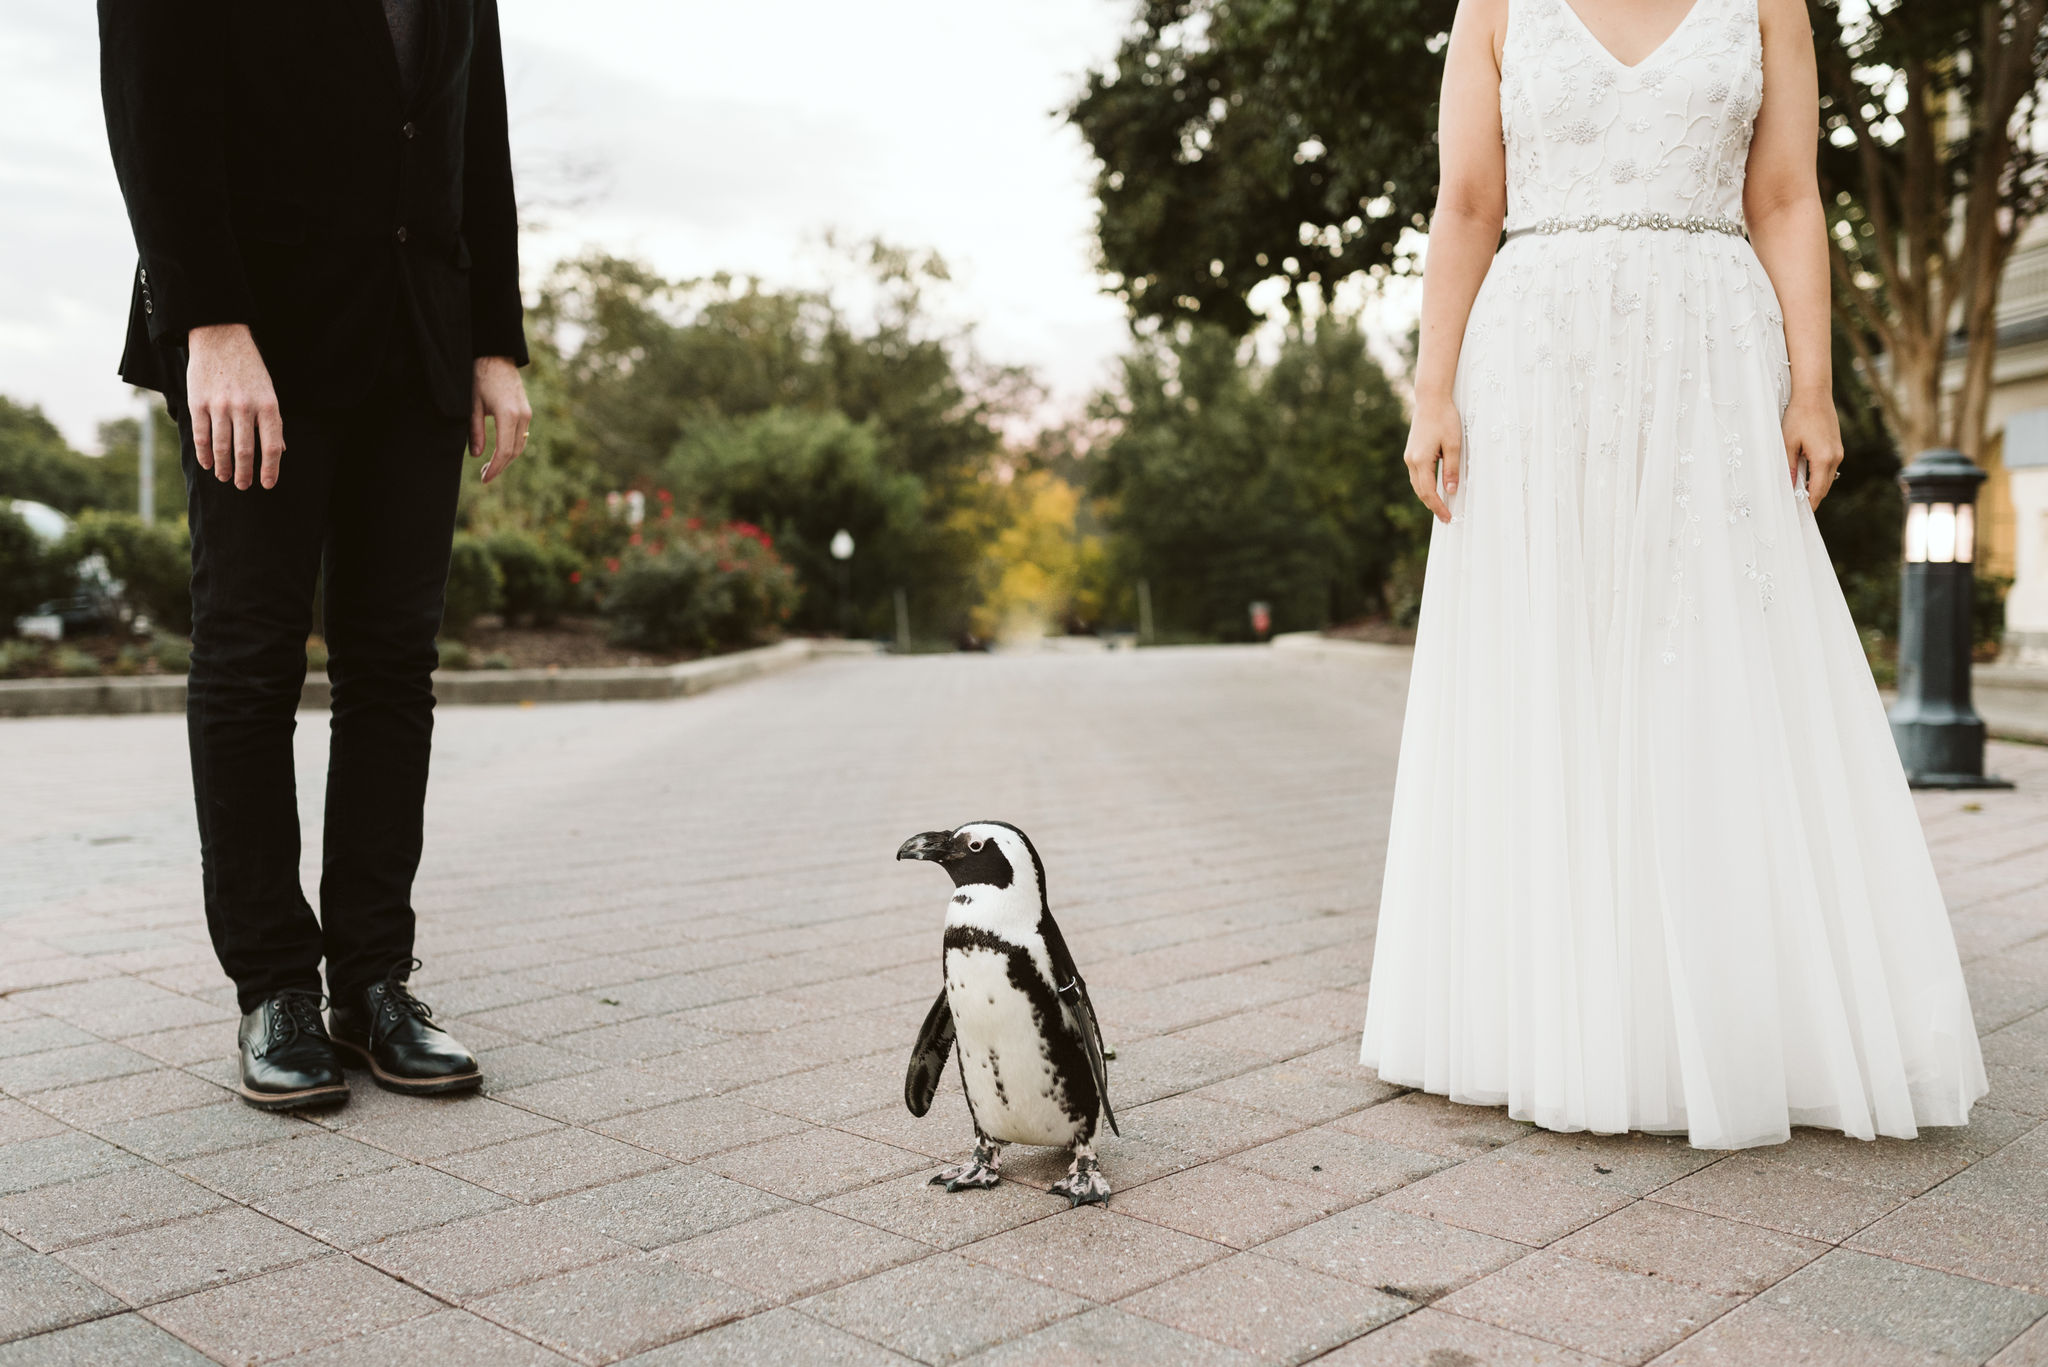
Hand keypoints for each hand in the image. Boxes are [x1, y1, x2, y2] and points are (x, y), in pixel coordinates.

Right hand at [186, 324, 283, 489]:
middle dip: (245, 473)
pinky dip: (205, 453)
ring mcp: (220, 406)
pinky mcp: (198, 403)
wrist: (220, 338)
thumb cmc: (249, 369)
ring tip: (225, 477)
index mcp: (268, 406)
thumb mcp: (269, 392)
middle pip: (245, 451)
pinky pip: (202, 435)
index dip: (270, 469)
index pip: (272, 447)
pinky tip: (208, 463)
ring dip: (224, 467)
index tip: (267, 485)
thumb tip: (281, 450)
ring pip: (222, 447)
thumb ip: (273, 421)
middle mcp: (245, 408)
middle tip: (244, 486)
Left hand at [470, 356, 530, 483]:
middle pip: (515, 451)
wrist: (496, 356)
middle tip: (485, 477)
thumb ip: (475, 431)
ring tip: (490, 467)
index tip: (485, 479)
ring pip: (520, 445)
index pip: (505, 451)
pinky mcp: (526, 410)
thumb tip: (477, 456)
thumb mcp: (472, 405)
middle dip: (500, 466)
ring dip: (507, 458)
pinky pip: (522, 435)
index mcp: (508, 414)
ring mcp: (527, 413)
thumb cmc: (479, 377)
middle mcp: (522, 416)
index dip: (495, 468)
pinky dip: (512, 447)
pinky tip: (499, 452)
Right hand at [1404, 394, 1461, 522]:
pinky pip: (1417, 476)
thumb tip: (1451, 492)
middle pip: (1420, 491)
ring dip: (1428, 497)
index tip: (1448, 518)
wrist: (1431, 400)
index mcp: (1421, 460)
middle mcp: (1411, 461)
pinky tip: (1434, 489)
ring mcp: (1409, 457)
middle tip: (1446, 518)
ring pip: (1417, 484)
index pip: (1429, 492)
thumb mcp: (1453, 445)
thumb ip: (1452, 470)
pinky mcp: (1411, 453)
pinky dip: (1424, 486)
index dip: (1438, 507)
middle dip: (1432, 506)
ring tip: (1441, 507)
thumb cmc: (1445, 419)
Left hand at [1783, 393, 1844, 509]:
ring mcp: (1838, 451)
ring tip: (1799, 496)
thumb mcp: (1787, 443)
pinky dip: (1819, 475)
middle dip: (1812, 498)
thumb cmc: (1798, 416)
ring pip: (1828, 477)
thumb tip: (1790, 486)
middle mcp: (1835, 457)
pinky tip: (1805, 477)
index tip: (1800, 515)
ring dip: (1815, 487)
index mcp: (1823, 458)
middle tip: (1797, 509)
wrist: (1814, 394)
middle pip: (1824, 487)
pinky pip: (1829, 467)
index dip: (1809, 504)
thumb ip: (1789, 467)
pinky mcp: (1837, 446)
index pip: (1817, 490)